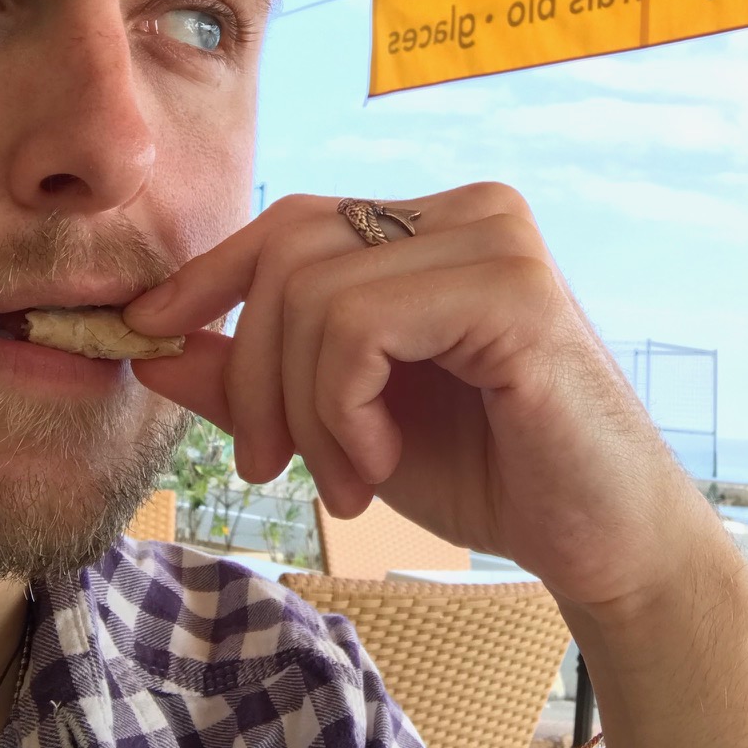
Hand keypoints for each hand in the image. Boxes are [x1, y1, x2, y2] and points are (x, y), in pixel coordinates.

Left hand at [123, 184, 715, 612]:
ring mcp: (495, 238)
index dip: (207, 276)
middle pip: (288, 252)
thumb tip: (151, 348)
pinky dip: (343, 410)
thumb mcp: (342, 421)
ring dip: (305, 411)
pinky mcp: (512, 288)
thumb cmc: (486, 471)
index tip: (147, 335)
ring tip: (348, 478)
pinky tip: (380, 459)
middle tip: (274, 466)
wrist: (600, 538)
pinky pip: (359, 327)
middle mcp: (467, 209)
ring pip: (314, 294)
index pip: (291, 222)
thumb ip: (256, 379)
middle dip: (255, 374)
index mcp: (433, 225)